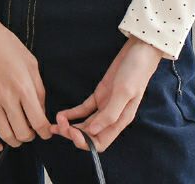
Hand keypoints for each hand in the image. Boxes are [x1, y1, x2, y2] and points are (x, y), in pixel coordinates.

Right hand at [0, 0, 53, 151]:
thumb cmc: (6, 45)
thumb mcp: (31, 62)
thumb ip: (39, 88)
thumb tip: (41, 110)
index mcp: (23, 87)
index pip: (38, 122)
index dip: (45, 132)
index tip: (47, 131)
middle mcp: (7, 98)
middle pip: (22, 133)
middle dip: (31, 136)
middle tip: (33, 130)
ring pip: (4, 135)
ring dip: (15, 140)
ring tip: (20, 134)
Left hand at [49, 36, 162, 152]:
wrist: (140, 50)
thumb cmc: (135, 71)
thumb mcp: (124, 91)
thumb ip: (110, 113)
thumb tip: (92, 132)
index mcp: (120, 120)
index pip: (100, 143)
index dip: (84, 142)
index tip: (71, 131)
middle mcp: (112, 117)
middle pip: (90, 135)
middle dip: (73, 134)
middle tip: (58, 126)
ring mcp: (105, 105)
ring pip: (85, 124)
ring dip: (70, 126)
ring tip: (55, 123)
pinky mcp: (100, 94)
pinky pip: (84, 109)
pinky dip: (72, 114)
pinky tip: (61, 114)